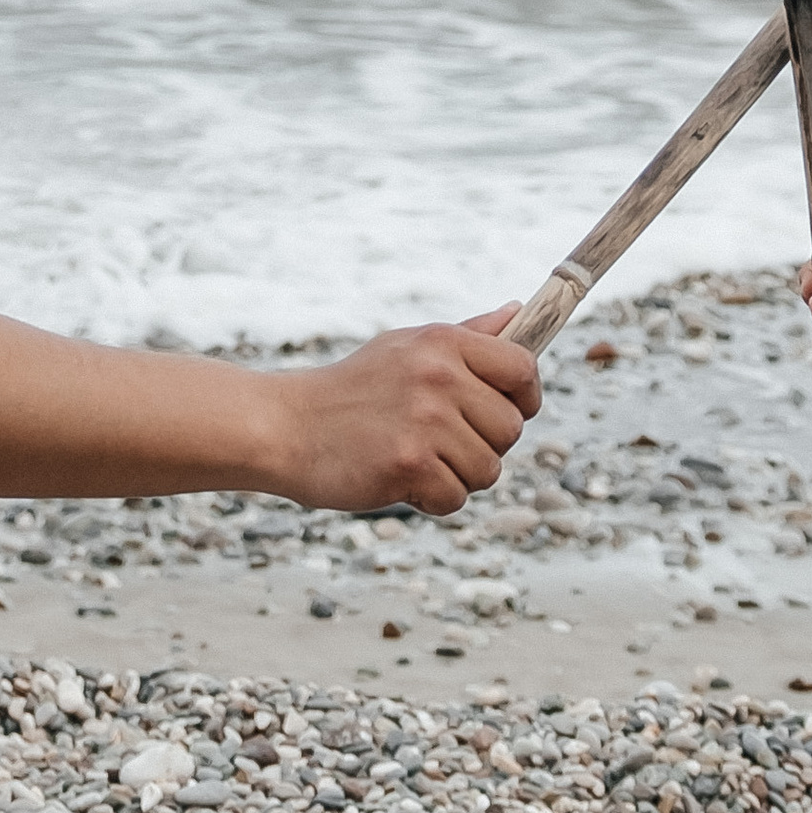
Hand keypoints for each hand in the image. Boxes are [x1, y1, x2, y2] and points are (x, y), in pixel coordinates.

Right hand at [269, 310, 540, 516]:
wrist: (286, 426)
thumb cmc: (352, 389)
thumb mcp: (407, 346)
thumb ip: (467, 335)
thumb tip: (518, 312)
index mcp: (444, 343)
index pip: (523, 368)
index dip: (525, 398)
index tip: (509, 411)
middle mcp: (439, 377)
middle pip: (511, 429)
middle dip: (484, 445)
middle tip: (442, 442)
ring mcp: (425, 421)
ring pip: (488, 469)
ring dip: (458, 476)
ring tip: (417, 459)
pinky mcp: (409, 464)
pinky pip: (455, 498)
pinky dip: (433, 500)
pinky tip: (401, 479)